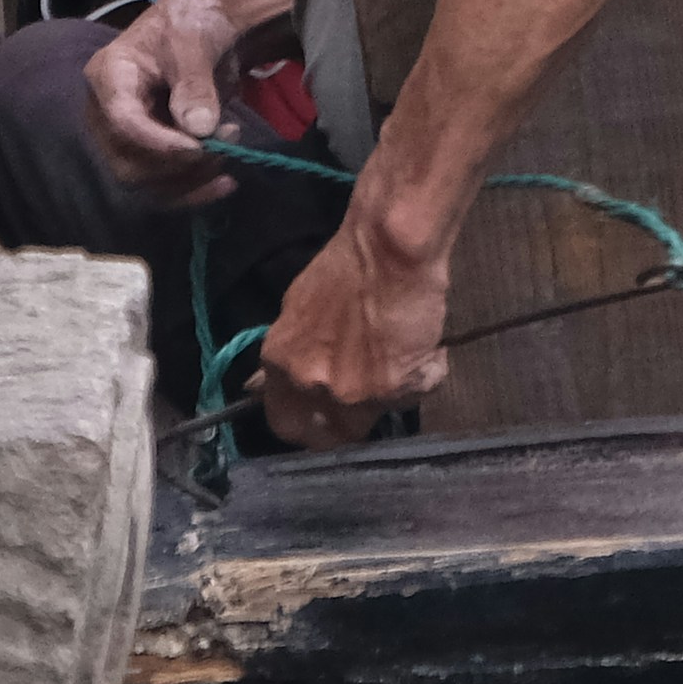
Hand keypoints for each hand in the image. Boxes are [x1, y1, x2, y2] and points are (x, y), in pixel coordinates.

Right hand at [81, 0, 284, 206]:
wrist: (208, 26)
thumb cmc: (193, 23)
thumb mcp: (194, 42)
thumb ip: (194, 83)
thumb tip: (198, 129)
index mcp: (108, 76)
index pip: (121, 122)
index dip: (157, 143)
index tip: (199, 148)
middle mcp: (107, 114)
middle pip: (129, 163)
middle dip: (180, 163)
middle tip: (227, 142)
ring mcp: (126, 137)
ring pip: (147, 183)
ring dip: (193, 177)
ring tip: (232, 146)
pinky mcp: (148, 153)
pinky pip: (163, 187)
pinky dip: (194, 190)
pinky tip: (226, 184)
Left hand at [253, 207, 451, 448]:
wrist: (391, 245)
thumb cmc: (345, 267)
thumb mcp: (295, 312)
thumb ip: (285, 356)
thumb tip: (255, 388)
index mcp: (281, 364)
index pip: (284, 423)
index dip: (307, 422)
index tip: (322, 412)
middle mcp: (311, 386)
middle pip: (327, 438)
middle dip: (345, 426)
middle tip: (364, 398)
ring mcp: (353, 392)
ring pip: (377, 416)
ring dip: (390, 393)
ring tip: (400, 354)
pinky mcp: (396, 389)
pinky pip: (418, 393)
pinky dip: (427, 371)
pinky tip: (425, 342)